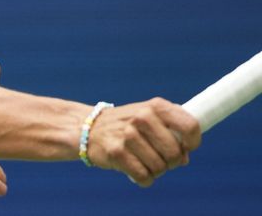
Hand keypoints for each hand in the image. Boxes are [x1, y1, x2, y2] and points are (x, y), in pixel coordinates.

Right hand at [86, 97, 201, 186]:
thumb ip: (173, 132)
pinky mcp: (117, 152)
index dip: (193, 142)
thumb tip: (184, 158)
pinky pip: (144, 176)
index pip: (190, 126)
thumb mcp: (151, 117)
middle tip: (161, 158)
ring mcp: (129, 134)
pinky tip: (136, 170)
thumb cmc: (129, 125)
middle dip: (172, 162)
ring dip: (155, 170)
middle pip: (176, 153)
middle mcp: (143, 117)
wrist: (91, 128)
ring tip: (144, 161)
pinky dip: (143, 179)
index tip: (186, 147)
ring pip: (160, 167)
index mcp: (156, 106)